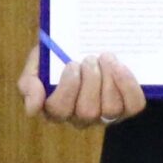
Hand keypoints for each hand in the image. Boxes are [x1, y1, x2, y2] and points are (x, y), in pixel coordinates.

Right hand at [18, 44, 144, 128]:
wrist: (88, 45)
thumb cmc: (59, 56)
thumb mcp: (38, 63)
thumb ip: (29, 83)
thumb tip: (33, 109)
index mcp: (54, 108)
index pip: (58, 109)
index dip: (68, 87)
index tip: (71, 64)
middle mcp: (79, 117)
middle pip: (86, 111)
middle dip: (90, 80)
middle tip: (89, 58)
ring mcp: (105, 115)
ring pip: (110, 109)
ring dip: (109, 79)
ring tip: (105, 57)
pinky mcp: (127, 108)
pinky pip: (133, 105)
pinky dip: (128, 85)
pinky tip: (120, 66)